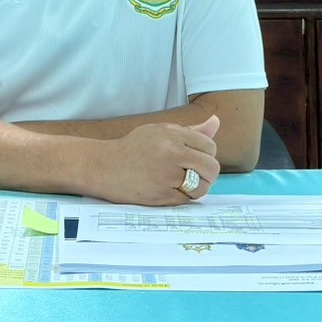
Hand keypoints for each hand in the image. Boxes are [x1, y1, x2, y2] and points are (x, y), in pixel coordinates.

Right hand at [94, 115, 221, 204]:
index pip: (209, 146)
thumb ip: (191, 131)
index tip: (195, 160)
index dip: (206, 156)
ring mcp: (167, 174)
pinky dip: (182, 197)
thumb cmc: (133, 149)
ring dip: (197, 188)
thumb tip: (216, 122)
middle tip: (193, 175)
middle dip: (207, 174)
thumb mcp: (160, 131)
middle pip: (211, 167)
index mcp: (172, 133)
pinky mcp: (162, 194)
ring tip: (181, 184)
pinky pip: (187, 199)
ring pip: (203, 186)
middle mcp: (172, 151)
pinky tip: (168, 190)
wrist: (104, 167)